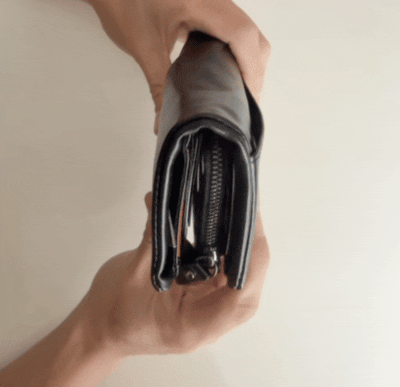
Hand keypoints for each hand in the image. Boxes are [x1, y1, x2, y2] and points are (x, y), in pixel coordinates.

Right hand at [78, 192, 269, 356]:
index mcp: (196, 326)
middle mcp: (208, 318)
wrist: (98, 329)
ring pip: (236, 271)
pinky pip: (219, 264)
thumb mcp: (132, 274)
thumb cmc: (112, 314)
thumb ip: (156, 237)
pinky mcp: (199, 290)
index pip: (241, 295)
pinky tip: (217, 216)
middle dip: (249, 242)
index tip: (249, 221)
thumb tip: (167, 198)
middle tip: (245, 204)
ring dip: (237, 240)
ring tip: (237, 205)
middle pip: (245, 281)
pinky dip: (220, 241)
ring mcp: (206, 305)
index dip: (250, 257)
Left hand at [91, 0, 270, 132]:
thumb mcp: (142, 49)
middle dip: (254, 68)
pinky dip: (237, 46)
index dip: (251, 68)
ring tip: (236, 88)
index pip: (242, 34)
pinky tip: (224, 66)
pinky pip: (234, 23)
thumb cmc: (121, 3)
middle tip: (243, 100)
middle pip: (252, 33)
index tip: (247, 97)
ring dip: (248, 58)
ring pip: (247, 27)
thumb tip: (164, 121)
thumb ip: (159, 87)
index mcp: (199, 1)